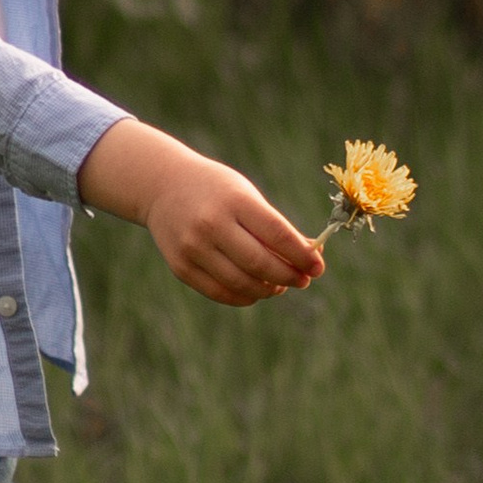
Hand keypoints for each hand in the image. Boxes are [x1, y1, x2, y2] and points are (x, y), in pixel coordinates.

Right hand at [79, 118, 324, 305]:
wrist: (163, 186)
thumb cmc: (217, 191)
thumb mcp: (246, 196)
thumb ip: (275, 226)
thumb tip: (309, 257)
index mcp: (234, 201)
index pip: (278, 234)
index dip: (302, 255)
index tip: (318, 267)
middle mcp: (211, 224)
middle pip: (261, 263)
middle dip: (290, 276)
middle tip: (304, 279)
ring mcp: (193, 248)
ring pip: (242, 284)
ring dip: (269, 289)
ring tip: (280, 285)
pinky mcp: (181, 267)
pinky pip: (221, 292)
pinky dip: (245, 296)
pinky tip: (257, 289)